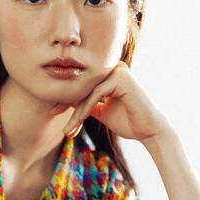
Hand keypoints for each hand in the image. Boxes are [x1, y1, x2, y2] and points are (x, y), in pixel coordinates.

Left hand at [53, 61, 172, 142]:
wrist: (148, 131)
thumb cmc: (127, 121)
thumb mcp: (100, 111)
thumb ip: (85, 103)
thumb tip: (63, 98)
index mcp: (109, 73)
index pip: (83, 83)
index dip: (66, 97)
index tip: (52, 110)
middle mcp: (114, 68)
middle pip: (82, 84)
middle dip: (65, 101)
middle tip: (51, 114)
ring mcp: (119, 70)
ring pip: (87, 90)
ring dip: (76, 111)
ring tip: (67, 129)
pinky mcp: (121, 78)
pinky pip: (96, 94)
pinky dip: (85, 109)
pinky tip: (78, 122)